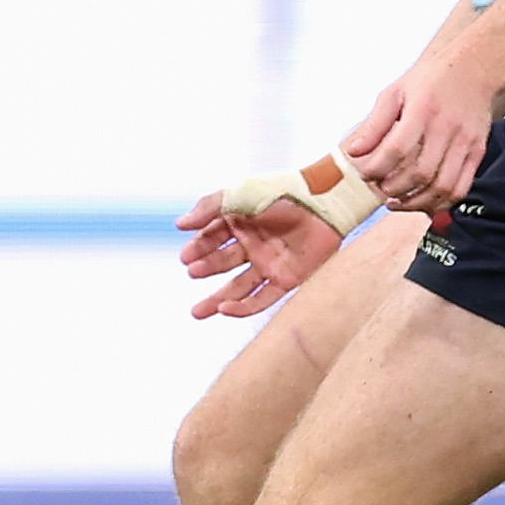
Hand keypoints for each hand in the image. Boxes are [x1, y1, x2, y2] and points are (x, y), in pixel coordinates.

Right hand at [176, 190, 342, 319]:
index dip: (199, 248)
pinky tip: (225, 310)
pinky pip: (262, 298)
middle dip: (205, 269)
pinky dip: (243, 308)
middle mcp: (254, 244)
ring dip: (218, 300)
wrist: (324, 203)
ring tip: (197, 312)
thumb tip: (180, 225)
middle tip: (192, 273)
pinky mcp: (287, 279)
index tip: (186, 257)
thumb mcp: (240, 194)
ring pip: (239, 287)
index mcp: (241, 222)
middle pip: (223, 263)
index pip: (213, 238)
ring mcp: (270, 263)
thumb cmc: (282, 192)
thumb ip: (209, 208)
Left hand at [340, 50, 493, 211]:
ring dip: (416, 202)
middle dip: (394, 189)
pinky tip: (424, 203)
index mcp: (422, 111)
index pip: (396, 150)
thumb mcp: (394, 93)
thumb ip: (373, 125)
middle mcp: (446, 129)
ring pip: (442, 186)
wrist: (472, 69)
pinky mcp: (478, 152)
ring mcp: (465, 143)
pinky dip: (441, 202)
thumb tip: (353, 152)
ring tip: (397, 202)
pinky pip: (461, 187)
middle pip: (420, 172)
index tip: (364, 174)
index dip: (376, 168)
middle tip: (378, 190)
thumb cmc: (431, 80)